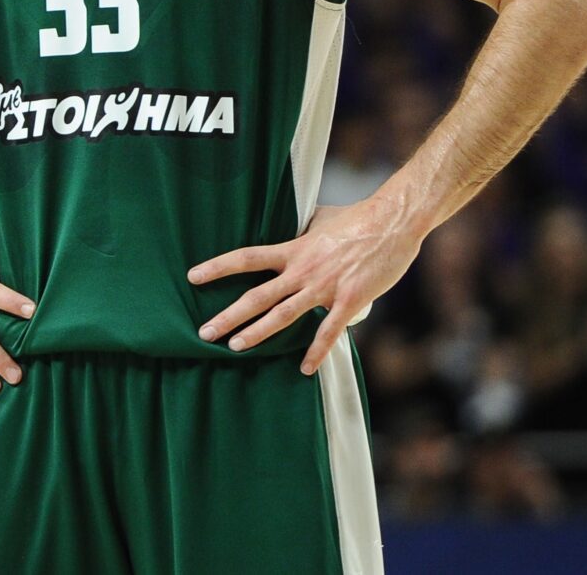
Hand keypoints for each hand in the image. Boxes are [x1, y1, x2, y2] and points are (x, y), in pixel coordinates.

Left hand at [190, 198, 423, 374]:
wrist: (393, 222)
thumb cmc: (357, 217)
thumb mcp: (320, 218)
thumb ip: (301, 230)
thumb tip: (290, 226)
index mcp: (293, 249)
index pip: (246, 258)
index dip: (218, 267)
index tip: (193, 277)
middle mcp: (302, 270)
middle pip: (257, 295)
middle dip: (229, 315)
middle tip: (204, 332)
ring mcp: (324, 287)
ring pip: (283, 315)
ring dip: (258, 333)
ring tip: (235, 347)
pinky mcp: (350, 300)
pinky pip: (328, 332)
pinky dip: (316, 351)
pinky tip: (304, 369)